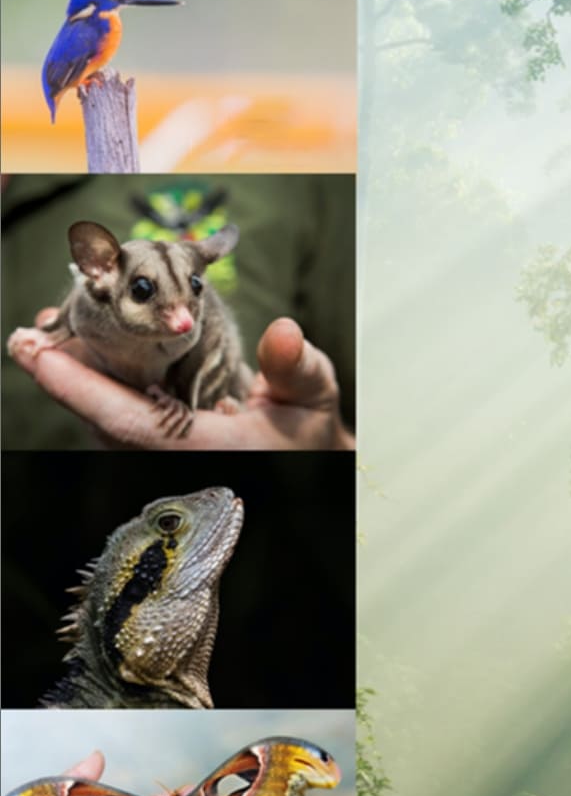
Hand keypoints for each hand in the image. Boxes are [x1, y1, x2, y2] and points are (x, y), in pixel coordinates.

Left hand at [7, 313, 354, 449]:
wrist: (312, 463)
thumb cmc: (310, 434)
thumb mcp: (314, 396)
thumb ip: (296, 366)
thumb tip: (282, 331)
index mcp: (214, 450)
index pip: (134, 423)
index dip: (81, 390)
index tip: (36, 355)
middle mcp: (179, 461)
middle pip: (103, 420)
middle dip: (65, 377)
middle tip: (32, 336)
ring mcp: (164, 460)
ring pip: (102, 423)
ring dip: (73, 383)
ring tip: (44, 342)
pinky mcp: (156, 451)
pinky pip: (113, 424)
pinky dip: (90, 392)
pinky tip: (74, 361)